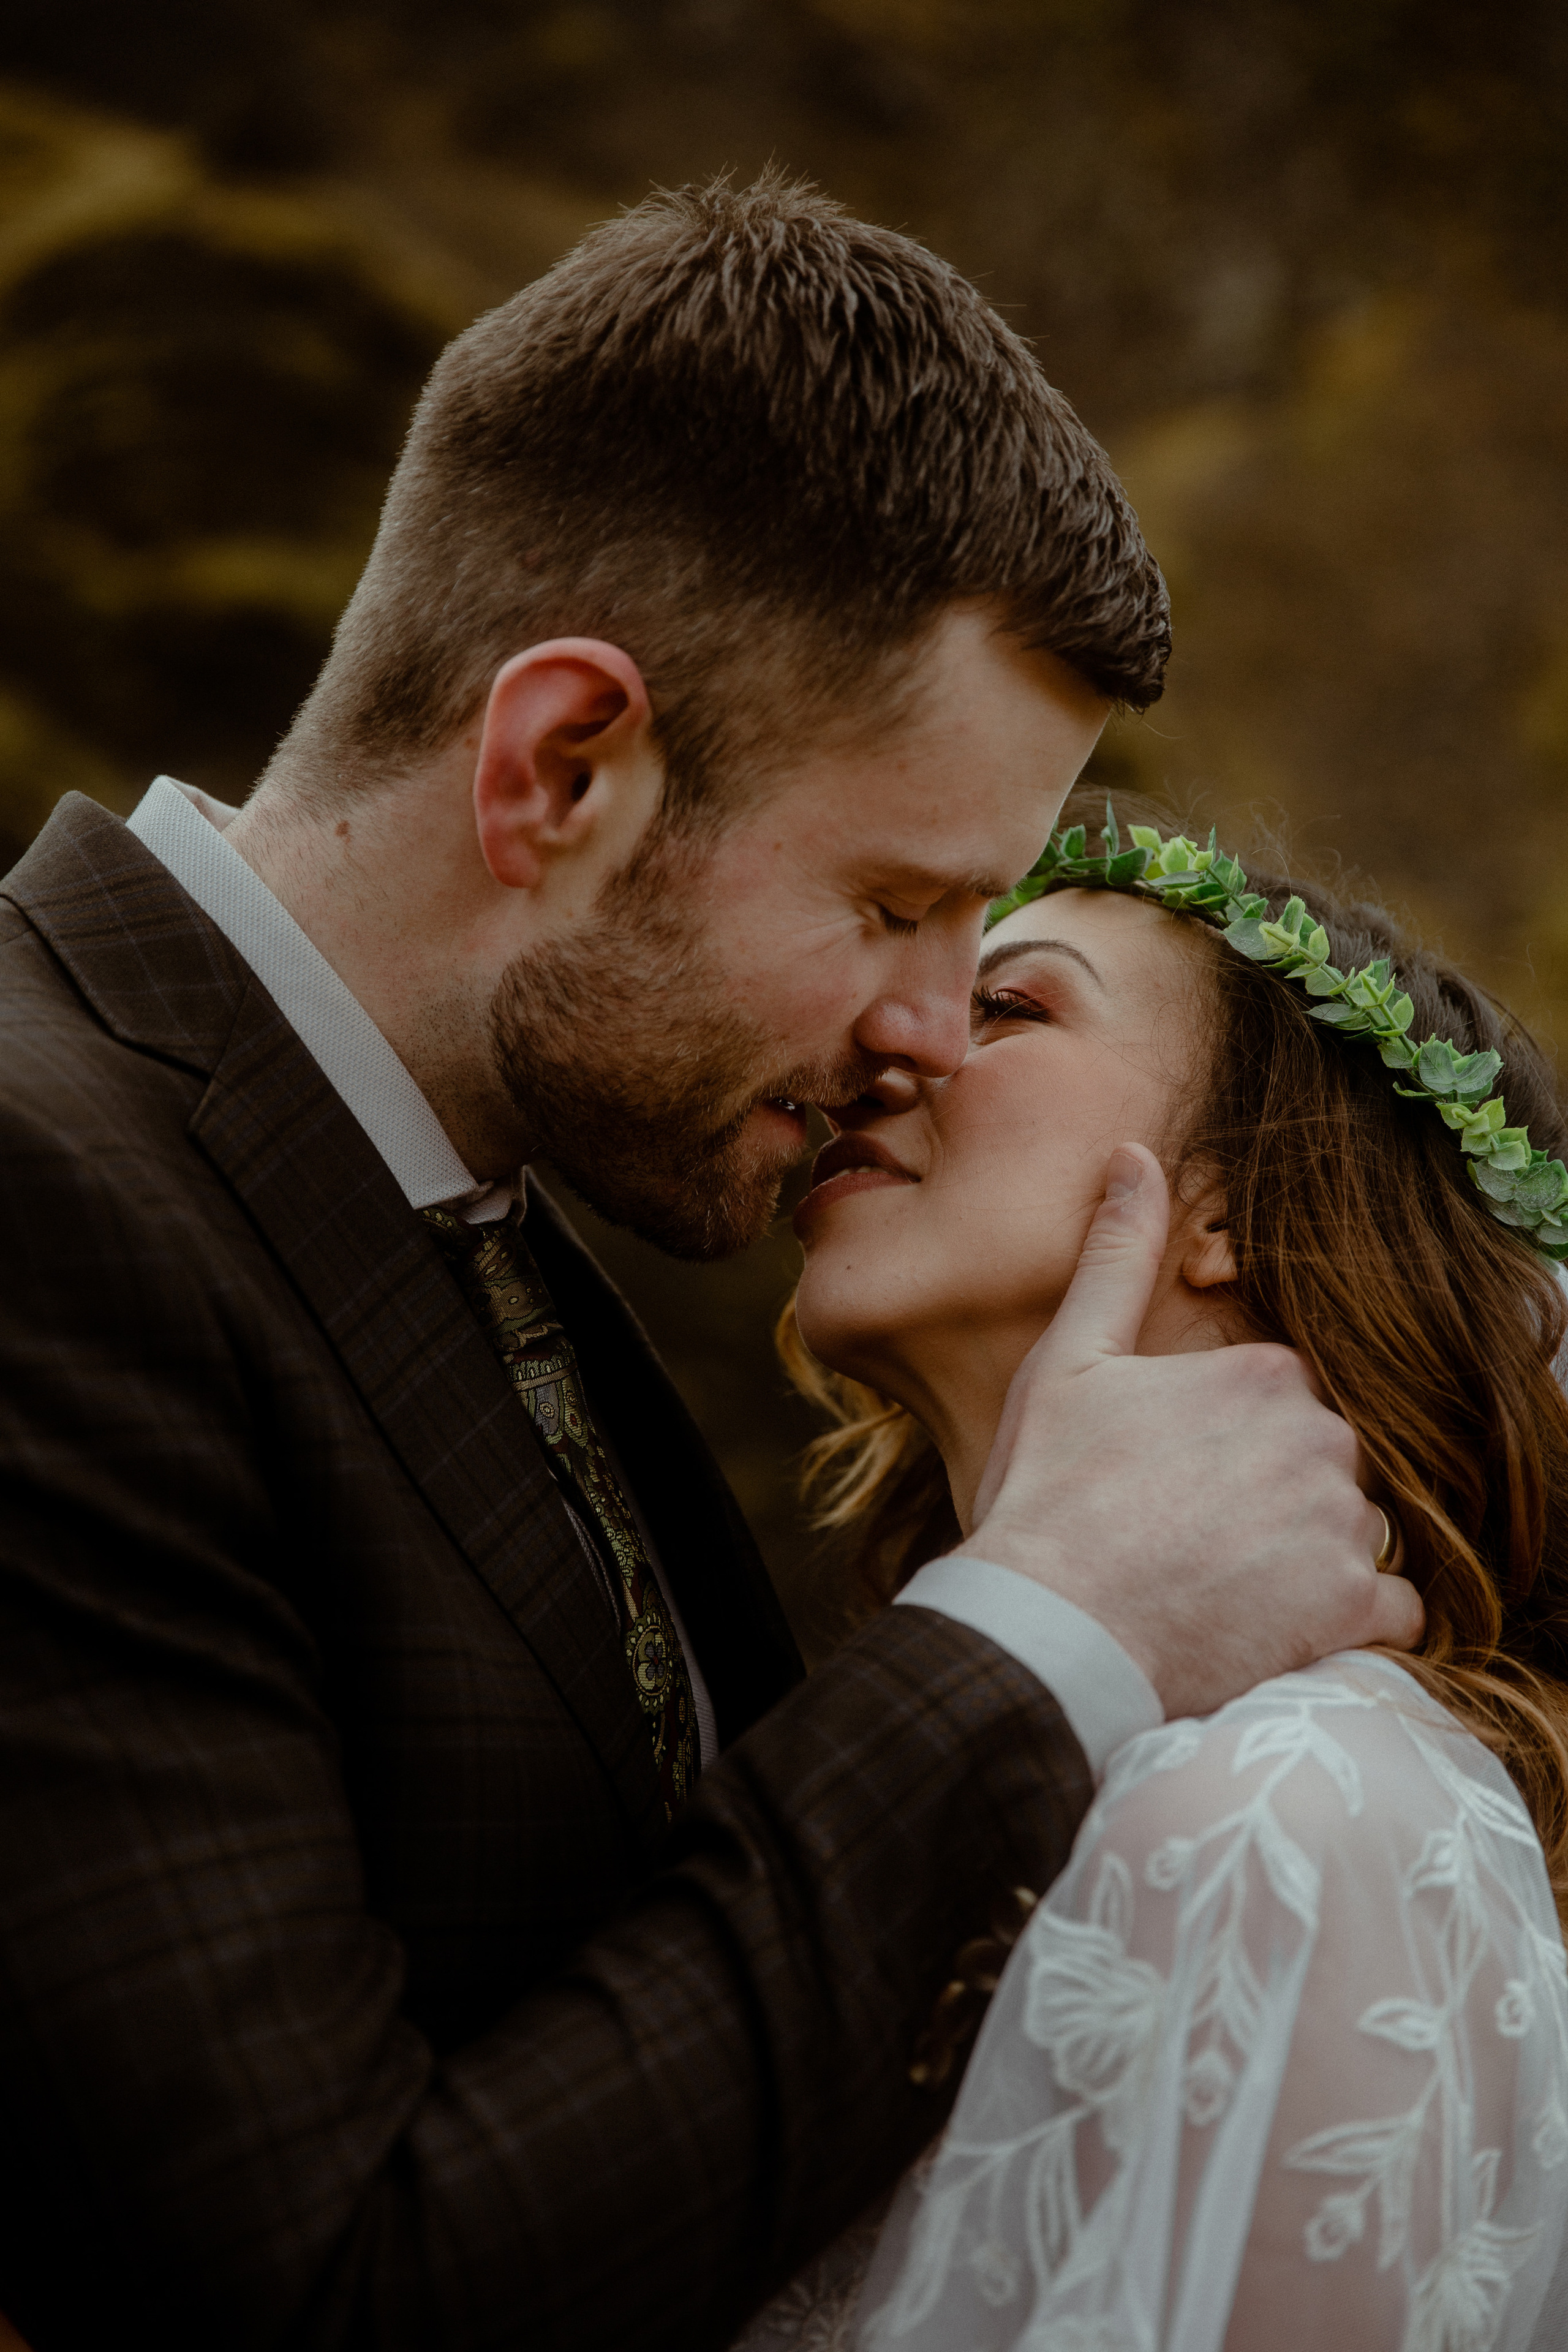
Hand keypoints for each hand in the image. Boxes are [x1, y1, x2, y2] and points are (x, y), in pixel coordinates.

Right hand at [966, 1143, 1424, 1719]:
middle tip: (1192, 1540)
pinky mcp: (1352, 1607)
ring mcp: (1343, 1524)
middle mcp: (1321, 1437)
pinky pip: (1394, 1611)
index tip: (1176, 1480)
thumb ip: (1117, 1254)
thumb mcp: (1070, 1359)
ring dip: (1310, 1558)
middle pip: (1325, 1462)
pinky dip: (1350, 1621)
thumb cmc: (1048, 1492)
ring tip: (1223, 1589)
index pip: (1283, 1401)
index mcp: (1263, 1373)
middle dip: (1278, 1496)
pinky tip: (1279, 1626)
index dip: (1230, 1443)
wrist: (1053, 1628)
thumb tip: (1133, 1155)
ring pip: (1356, 1531)